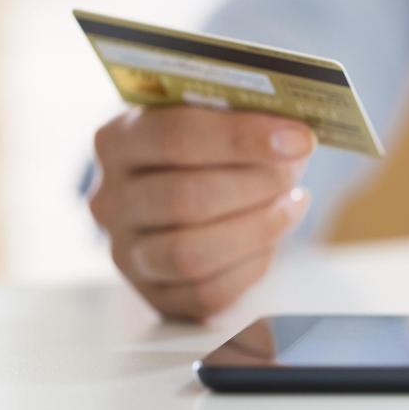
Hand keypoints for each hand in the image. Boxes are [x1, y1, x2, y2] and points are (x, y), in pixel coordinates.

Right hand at [88, 107, 315, 319]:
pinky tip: (273, 237)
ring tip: (291, 203)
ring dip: (257, 228)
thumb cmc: (210, 150)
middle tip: (294, 170)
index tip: (297, 139)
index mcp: (118, 141)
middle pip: (184, 199)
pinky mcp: (155, 294)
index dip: (241, 138)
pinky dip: (251, 265)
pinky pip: (206, 293)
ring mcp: (127, 253)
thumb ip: (241, 114)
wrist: (191, 194)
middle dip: (256, 184)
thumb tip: (294, 133)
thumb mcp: (215, 118)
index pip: (173, 135)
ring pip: (190, 254)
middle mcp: (111, 199)